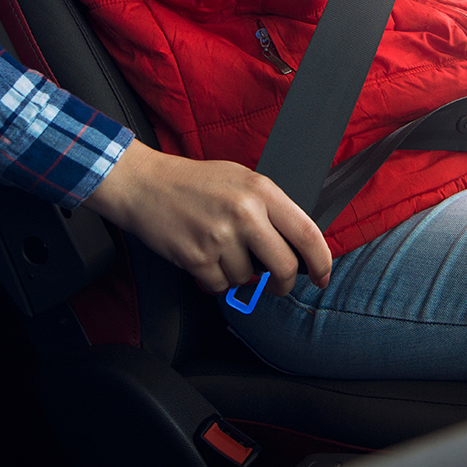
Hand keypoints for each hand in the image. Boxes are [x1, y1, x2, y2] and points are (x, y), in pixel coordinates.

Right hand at [83, 140, 332, 296]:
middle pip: (285, 267)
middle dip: (284, 283)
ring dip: (238, 274)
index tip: (322, 276)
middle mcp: (244, 213)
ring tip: (220, 249)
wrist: (144, 185)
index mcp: (261, 190)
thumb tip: (298, 245)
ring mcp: (220, 237)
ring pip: (248, 279)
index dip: (321, 261)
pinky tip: (204, 257)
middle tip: (278, 284)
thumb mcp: (241, 180)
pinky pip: (221, 286)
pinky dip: (215, 280)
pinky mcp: (197, 257)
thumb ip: (271, 207)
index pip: (307, 233)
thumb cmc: (195, 183)